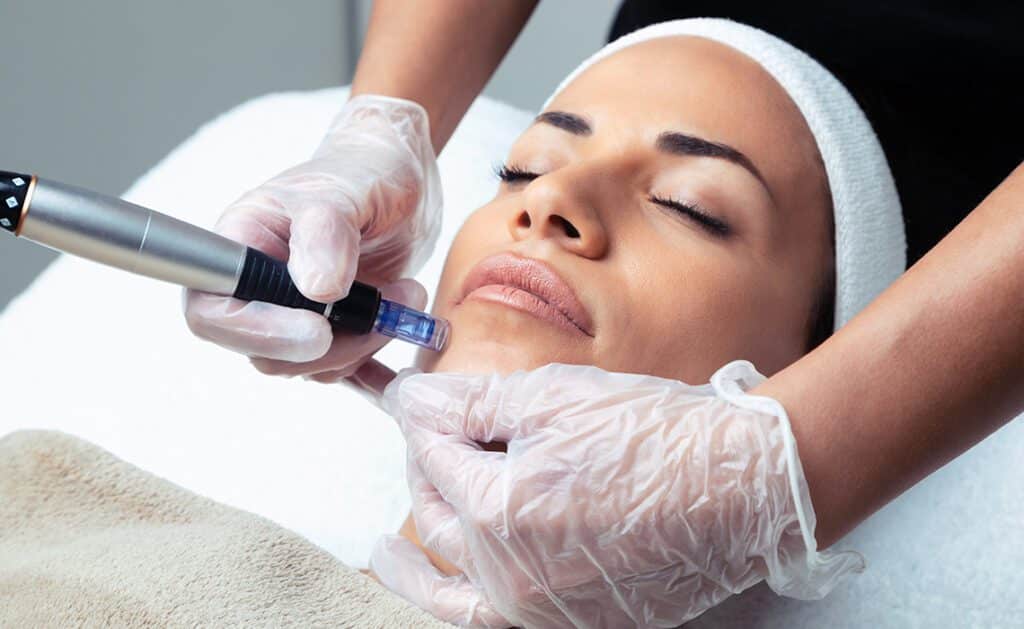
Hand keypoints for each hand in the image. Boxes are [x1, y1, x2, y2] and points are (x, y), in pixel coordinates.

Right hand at [184, 94, 441, 379]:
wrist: (397, 181)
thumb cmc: (361, 172)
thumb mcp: (346, 191)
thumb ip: (326, 233)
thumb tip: (316, 290)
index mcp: (240, 250)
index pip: (212, 314)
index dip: (256, 333)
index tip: (320, 329)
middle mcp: (258, 290)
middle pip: (267, 354)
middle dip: (333, 343)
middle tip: (387, 306)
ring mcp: (294, 315)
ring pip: (311, 366)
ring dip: (365, 342)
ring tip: (406, 294)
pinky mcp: (332, 333)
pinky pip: (342, 370)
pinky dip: (376, 359)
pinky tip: (403, 327)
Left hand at [374, 362, 863, 627]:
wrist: (739, 486)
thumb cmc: (655, 437)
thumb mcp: (552, 399)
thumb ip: (471, 404)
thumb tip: (413, 400)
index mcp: (499, 512)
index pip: (436, 455)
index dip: (424, 418)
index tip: (415, 398)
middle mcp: (511, 573)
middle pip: (441, 513)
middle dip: (424, 467)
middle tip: (425, 437)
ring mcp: (543, 607)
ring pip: (456, 580)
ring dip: (420, 557)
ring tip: (387, 554)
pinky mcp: (574, 620)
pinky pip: (495, 618)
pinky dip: (461, 603)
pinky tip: (446, 590)